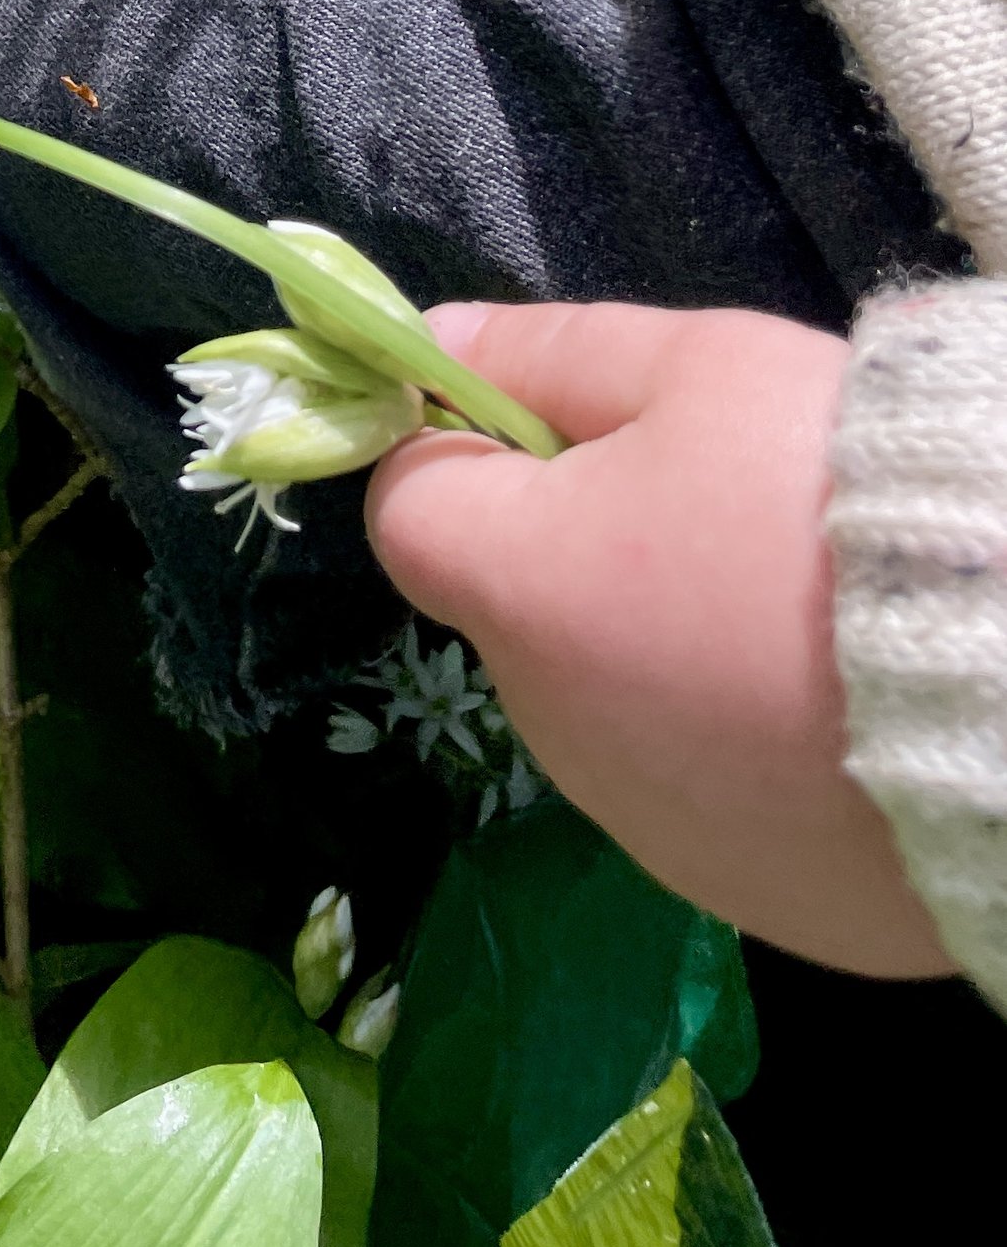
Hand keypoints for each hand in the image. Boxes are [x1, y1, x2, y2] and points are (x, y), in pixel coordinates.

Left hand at [365, 303, 952, 979]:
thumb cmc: (833, 498)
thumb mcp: (696, 369)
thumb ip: (546, 354)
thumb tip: (430, 347)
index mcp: (517, 591)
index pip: (410, 511)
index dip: (467, 449)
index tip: (560, 424)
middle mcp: (552, 727)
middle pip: (525, 612)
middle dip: (589, 553)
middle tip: (724, 509)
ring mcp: (648, 828)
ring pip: (616, 707)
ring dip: (669, 655)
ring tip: (800, 615)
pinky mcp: (748, 900)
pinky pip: (708, 795)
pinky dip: (746, 750)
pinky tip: (835, 712)